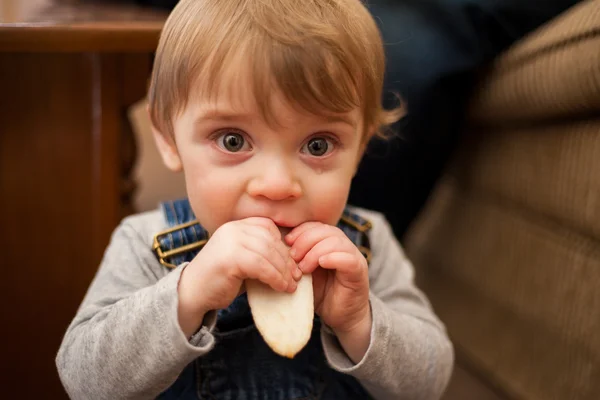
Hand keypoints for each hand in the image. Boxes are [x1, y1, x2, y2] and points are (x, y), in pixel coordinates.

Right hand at [177, 217, 301, 336]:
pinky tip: (280, 288)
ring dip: (283, 271)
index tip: (292, 262)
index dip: (282, 244)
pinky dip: (275, 278)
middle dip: (287, 259)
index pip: (267, 227)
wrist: (192, 294)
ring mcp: (230, 241)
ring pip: (268, 253)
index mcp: (235, 226)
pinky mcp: (230, 258)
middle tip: (297, 276)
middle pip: (270, 240)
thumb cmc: (221, 280)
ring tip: (291, 285)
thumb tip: (291, 258)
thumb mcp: (242, 260)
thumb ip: (260, 253)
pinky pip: (261, 266)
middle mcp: (232, 229)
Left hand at [286, 222, 370, 334]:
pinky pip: (348, 258)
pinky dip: (333, 258)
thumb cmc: (321, 294)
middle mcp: (343, 246)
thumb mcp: (303, 274)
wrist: (342, 317)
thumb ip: (294, 260)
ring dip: (315, 251)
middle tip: (293, 257)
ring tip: (304, 267)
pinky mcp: (359, 270)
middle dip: (305, 240)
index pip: (315, 226)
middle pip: (325, 230)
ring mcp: (353, 256)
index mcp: (329, 242)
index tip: (286, 242)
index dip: (300, 231)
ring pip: (336, 241)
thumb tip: (273, 249)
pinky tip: (321, 263)